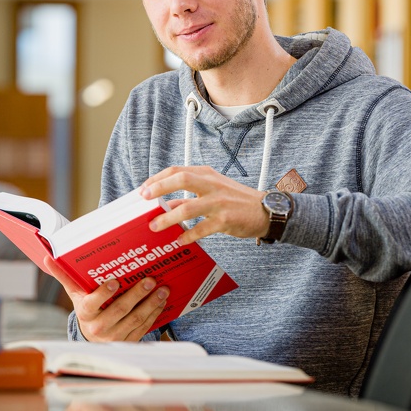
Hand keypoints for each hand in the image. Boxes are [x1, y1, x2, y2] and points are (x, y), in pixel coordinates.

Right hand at [43, 256, 169, 341]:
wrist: (93, 337)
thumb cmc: (86, 307)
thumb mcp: (75, 293)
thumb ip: (64, 276)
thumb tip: (48, 258)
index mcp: (86, 313)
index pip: (93, 304)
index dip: (103, 294)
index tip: (115, 282)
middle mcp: (100, 327)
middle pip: (120, 310)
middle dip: (137, 294)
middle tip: (149, 280)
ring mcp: (115, 336)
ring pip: (136, 319)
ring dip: (151, 303)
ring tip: (162, 289)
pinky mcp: (129, 341)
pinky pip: (144, 327)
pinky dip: (155, 313)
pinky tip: (161, 301)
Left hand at [140, 165, 268, 243]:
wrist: (267, 211)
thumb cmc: (236, 200)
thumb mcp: (212, 191)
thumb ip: (189, 197)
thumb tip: (167, 205)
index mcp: (206, 174)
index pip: (177, 170)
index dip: (157, 178)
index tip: (143, 189)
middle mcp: (212, 184)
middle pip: (181, 179)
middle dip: (159, 188)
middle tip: (144, 199)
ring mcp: (219, 202)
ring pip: (188, 207)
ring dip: (168, 218)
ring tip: (155, 226)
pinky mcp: (226, 220)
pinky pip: (202, 228)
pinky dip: (188, 235)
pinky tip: (179, 240)